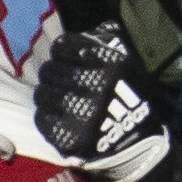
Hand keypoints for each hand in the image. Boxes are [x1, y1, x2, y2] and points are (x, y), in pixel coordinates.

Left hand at [34, 24, 169, 181]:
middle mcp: (97, 87)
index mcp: (111, 64)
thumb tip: (85, 33)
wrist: (139, 148)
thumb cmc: (132, 103)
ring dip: (46, 94)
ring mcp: (82, 114)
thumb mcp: (130, 67)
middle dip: (51, 74)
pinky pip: (43, 118)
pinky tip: (56, 116)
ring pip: (43, 94)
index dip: (60, 51)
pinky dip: (46, 115)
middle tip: (56, 80)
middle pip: (50, 70)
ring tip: (54, 98)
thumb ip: (108, 46)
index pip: (65, 46)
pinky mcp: (71, 138)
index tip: (62, 58)